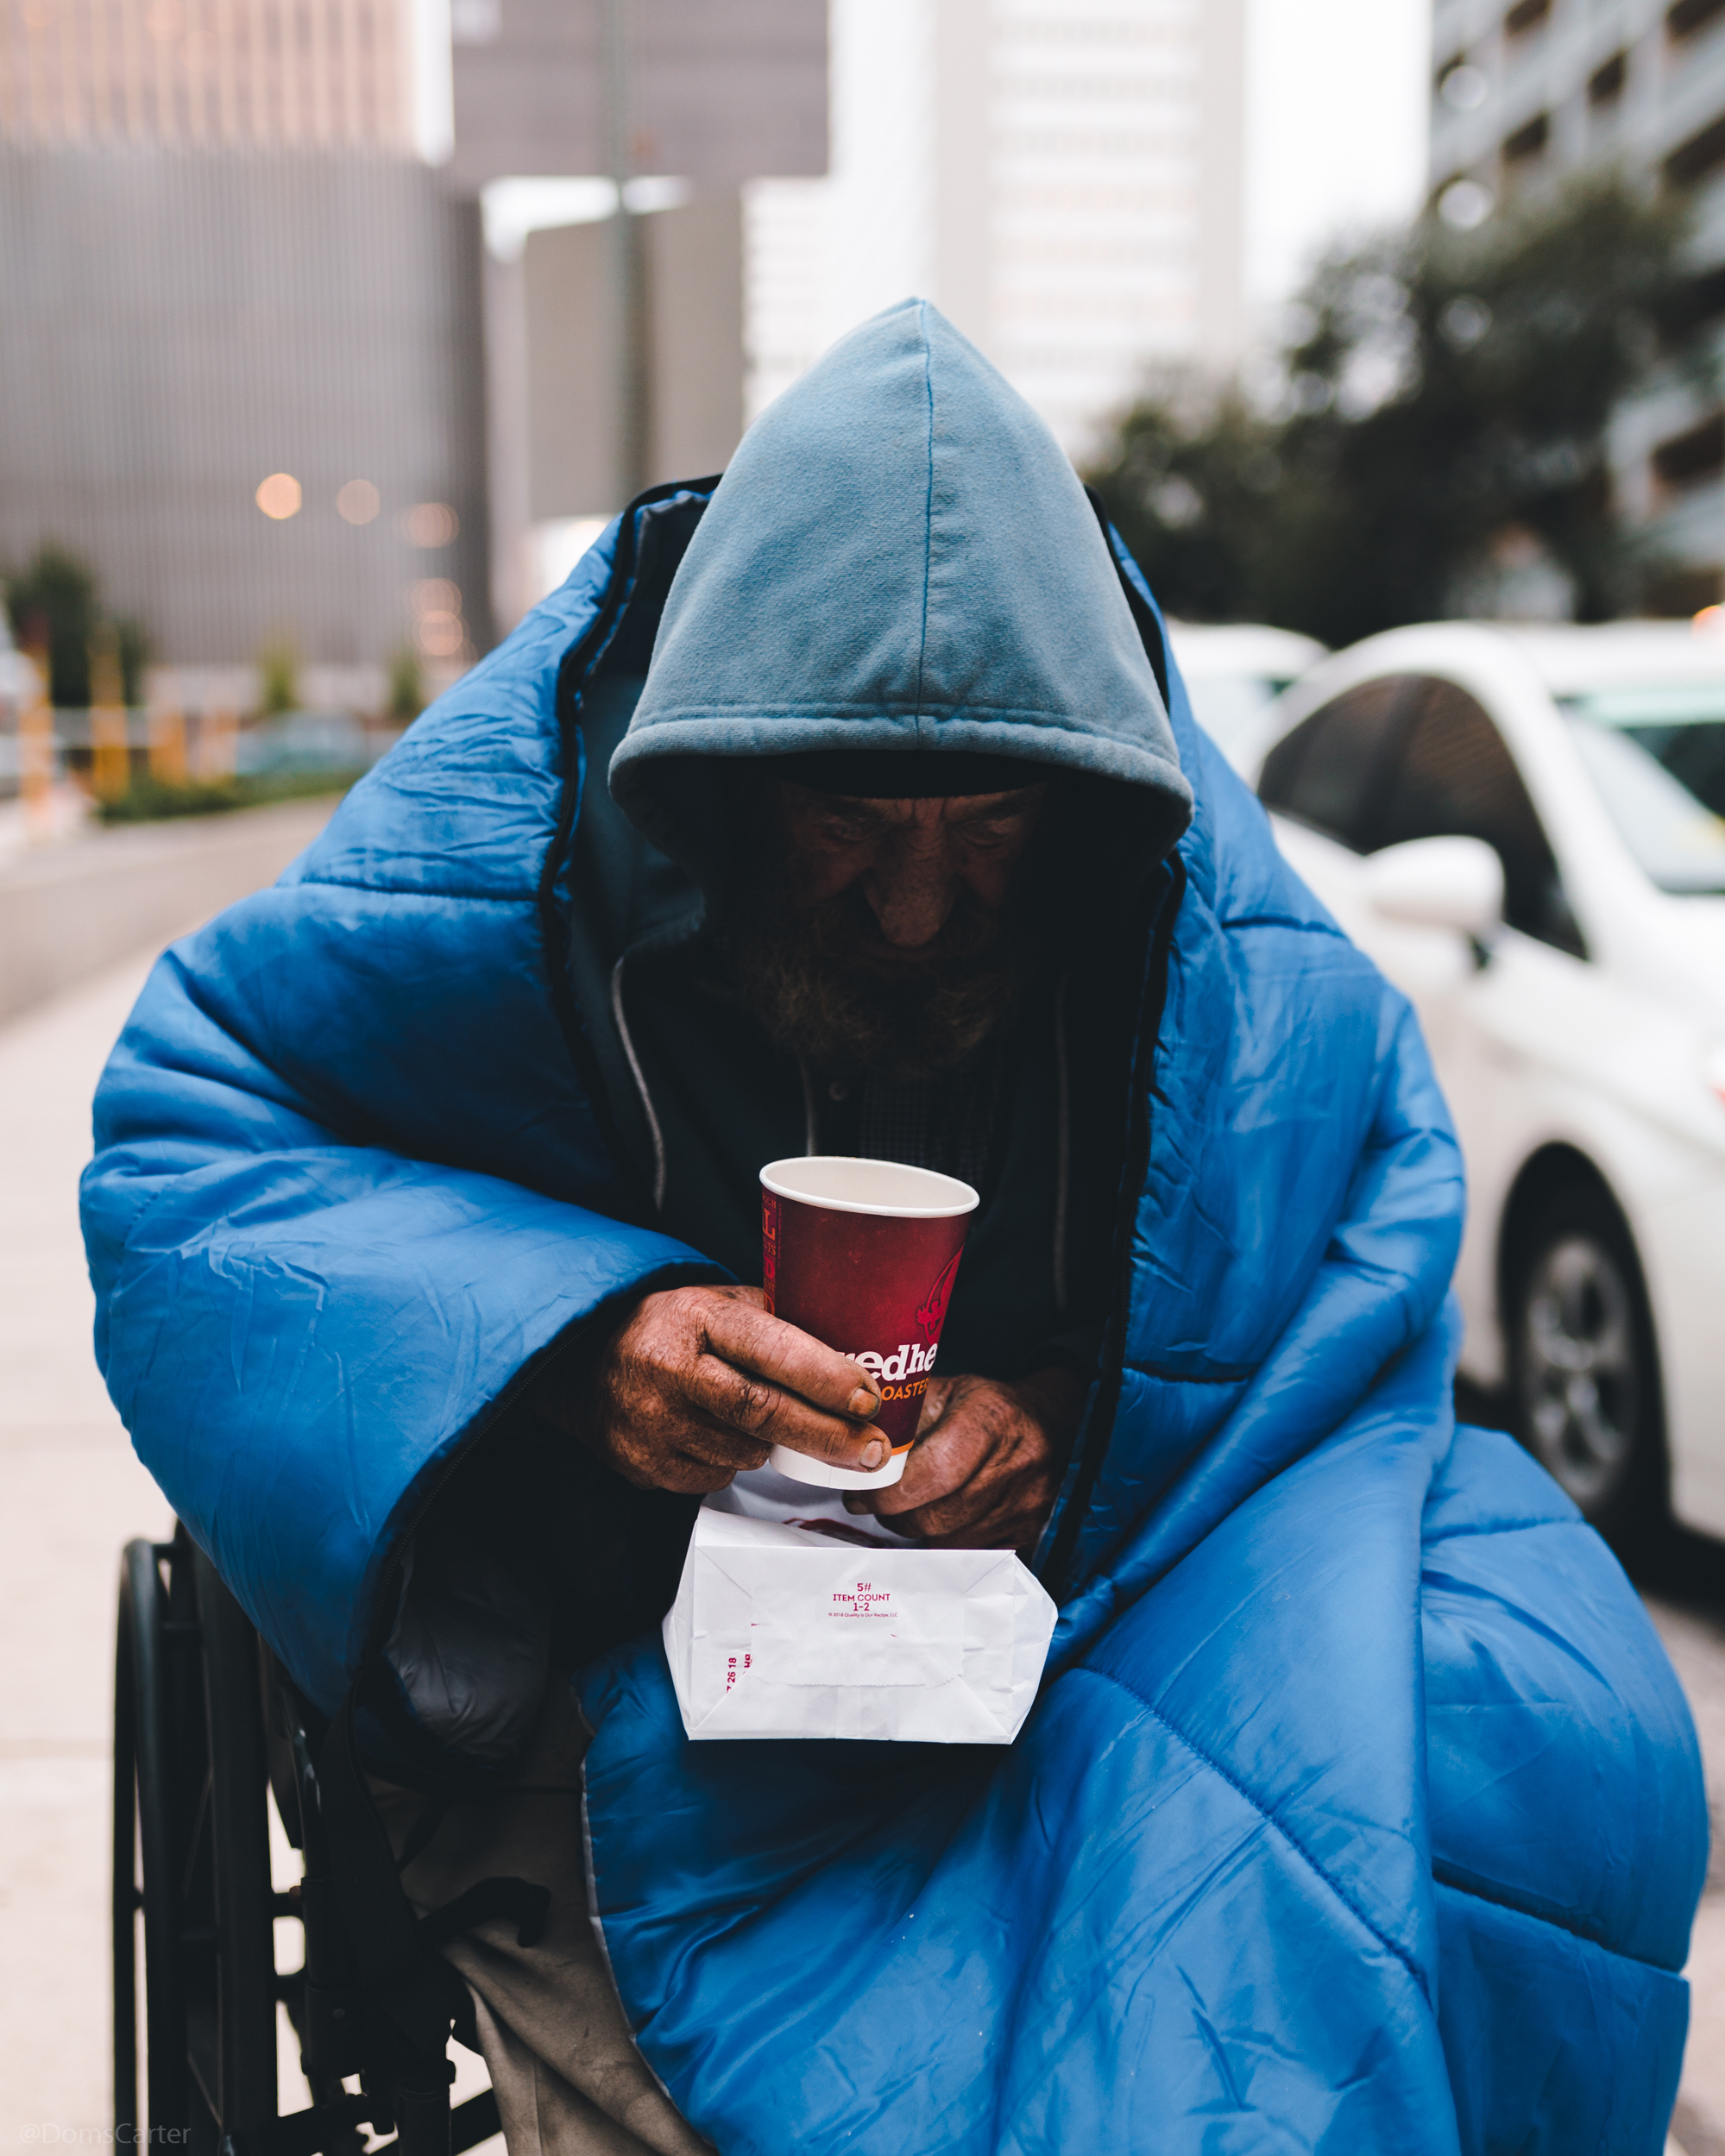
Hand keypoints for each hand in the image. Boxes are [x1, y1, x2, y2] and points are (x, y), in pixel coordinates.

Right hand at [549, 1284, 885, 1494]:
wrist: (584, 1363)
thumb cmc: (671, 1329)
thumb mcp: (718, 1303)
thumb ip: (777, 1321)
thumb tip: (855, 1351)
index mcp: (696, 1316)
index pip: (770, 1350)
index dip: (825, 1378)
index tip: (868, 1399)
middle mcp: (669, 1368)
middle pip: (763, 1413)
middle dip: (828, 1435)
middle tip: (873, 1448)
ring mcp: (651, 1422)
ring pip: (745, 1451)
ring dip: (774, 1445)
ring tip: (767, 1420)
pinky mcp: (643, 1465)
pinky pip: (715, 1477)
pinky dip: (733, 1462)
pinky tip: (720, 1435)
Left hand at [844, 1367, 1085, 1554]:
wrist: (1051, 1423)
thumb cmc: (987, 1407)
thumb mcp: (947, 1392)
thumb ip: (904, 1415)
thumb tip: (852, 1439)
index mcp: (989, 1422)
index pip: (932, 1474)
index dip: (889, 1494)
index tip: (860, 1496)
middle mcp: (1014, 1466)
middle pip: (937, 1516)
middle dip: (895, 1516)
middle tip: (873, 1506)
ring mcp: (1027, 1505)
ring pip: (950, 1541)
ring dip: (917, 1533)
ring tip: (906, 1511)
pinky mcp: (1031, 1532)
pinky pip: (973, 1556)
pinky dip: (947, 1544)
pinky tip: (937, 1524)